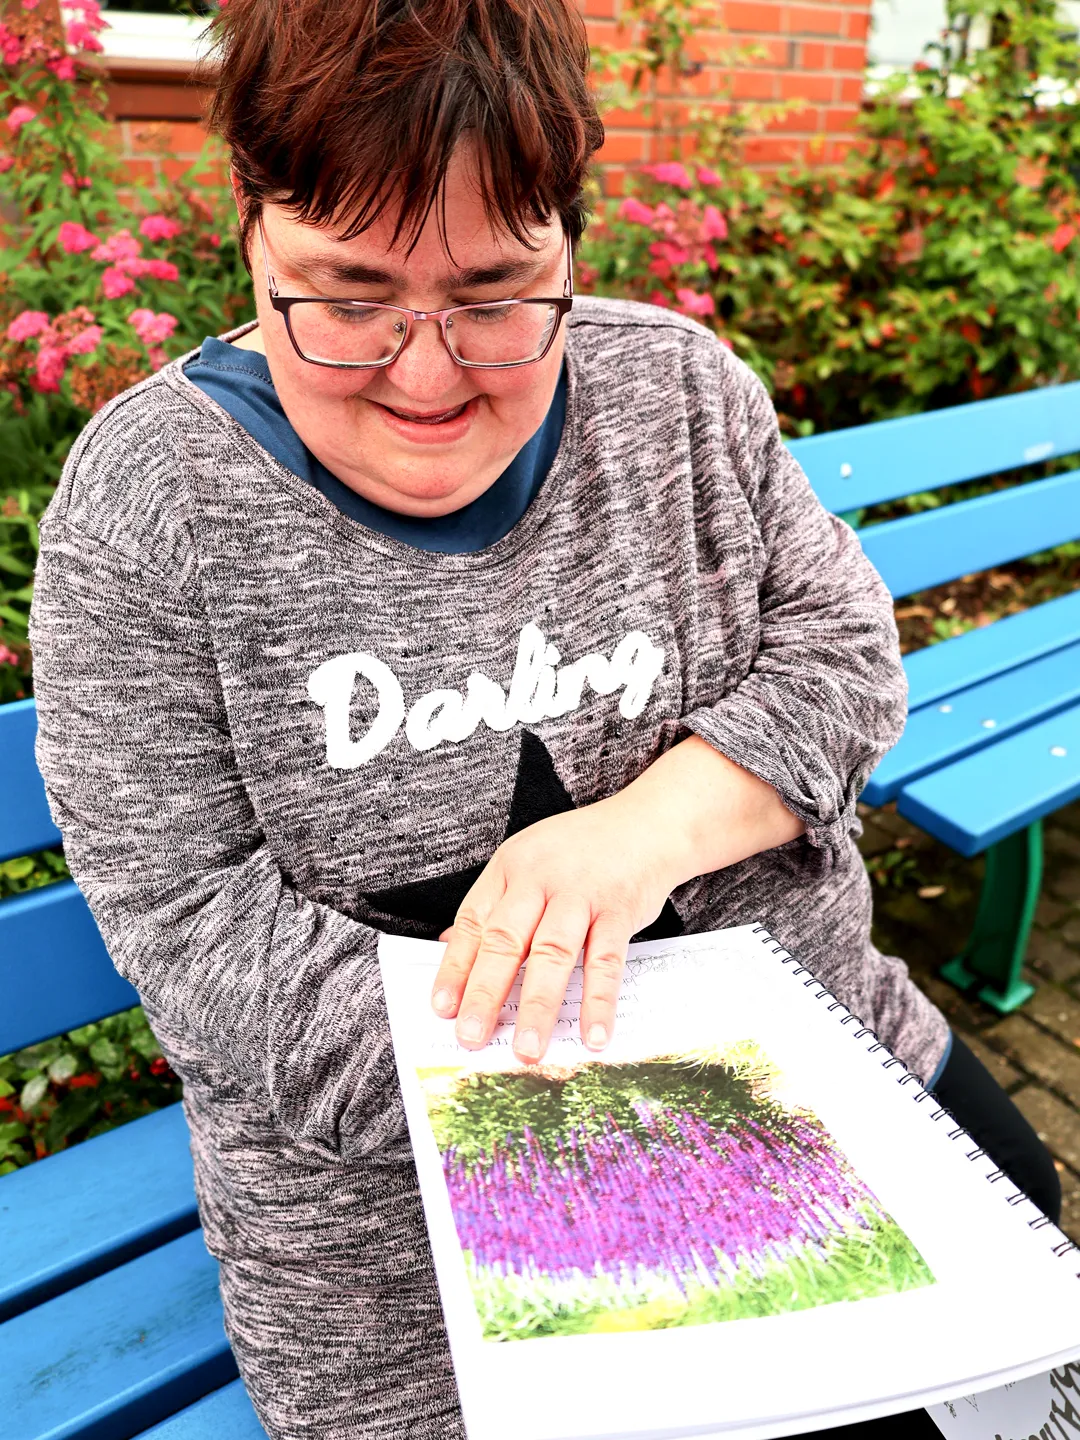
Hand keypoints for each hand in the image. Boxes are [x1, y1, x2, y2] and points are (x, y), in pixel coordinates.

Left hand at [430, 792, 684, 1065]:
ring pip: (553, 953)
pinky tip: (593, 1034)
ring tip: (527, 1048)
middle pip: (506, 940)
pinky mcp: (620, 909)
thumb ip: (495, 907)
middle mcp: (541, 878)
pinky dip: (598, 1000)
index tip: (442, 1008)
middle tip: (471, 1036)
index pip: (475, 922)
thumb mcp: (528, 863)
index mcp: (511, 868)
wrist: (646, 824)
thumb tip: (452, 949)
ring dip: (537, 1005)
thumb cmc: (582, 851)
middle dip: (486, 993)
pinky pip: (607, 960)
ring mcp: (582, 894)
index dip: (456, 967)